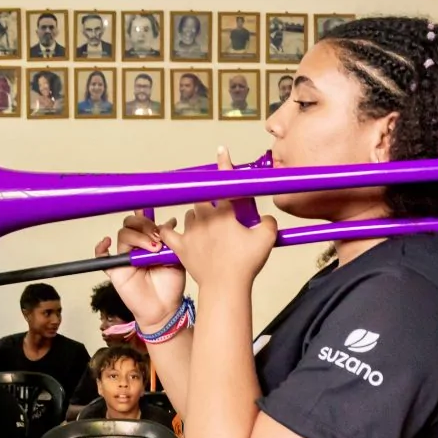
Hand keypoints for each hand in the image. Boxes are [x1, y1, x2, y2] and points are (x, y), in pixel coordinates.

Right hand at [96, 215, 186, 331]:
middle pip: (131, 224)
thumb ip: (171, 241)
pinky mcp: (115, 270)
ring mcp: (125, 257)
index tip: (158, 221)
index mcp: (149, 242)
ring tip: (154, 248)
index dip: (146, 217)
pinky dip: (100, 248)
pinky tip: (107, 243)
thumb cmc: (171, 286)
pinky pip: (102, 257)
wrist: (165, 308)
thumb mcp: (177, 259)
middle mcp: (136, 247)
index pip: (143, 222)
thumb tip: (170, 222)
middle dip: (145, 226)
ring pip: (123, 235)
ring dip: (138, 237)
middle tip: (158, 238)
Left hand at [160, 147, 277, 289]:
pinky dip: (169, 229)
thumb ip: (268, 222)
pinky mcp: (180, 246)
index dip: (224, 166)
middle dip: (209, 197)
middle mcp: (204, 217)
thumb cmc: (245, 264)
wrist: (225, 286)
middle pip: (202, 197)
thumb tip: (265, 218)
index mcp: (224, 212)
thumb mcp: (266, 238)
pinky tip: (169, 228)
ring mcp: (190, 232)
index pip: (224, 184)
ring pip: (189, 214)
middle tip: (217, 205)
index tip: (221, 151)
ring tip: (207, 225)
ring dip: (196, 215)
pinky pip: (168, 232)